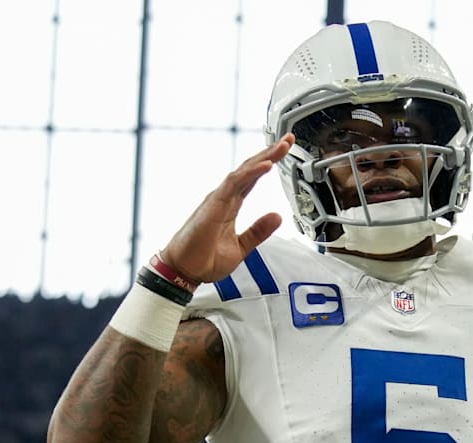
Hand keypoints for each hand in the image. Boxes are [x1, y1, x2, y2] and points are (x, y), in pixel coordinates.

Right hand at [161, 134, 295, 282]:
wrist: (184, 272)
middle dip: (270, 153)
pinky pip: (234, 184)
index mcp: (231, 205)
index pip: (253, 178)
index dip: (269, 163)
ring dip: (263, 157)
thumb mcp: (242, 247)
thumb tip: (277, 216)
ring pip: (244, 171)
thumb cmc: (204, 259)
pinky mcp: (213, 205)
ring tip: (281, 146)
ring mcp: (218, 199)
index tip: (284, 151)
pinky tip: (265, 165)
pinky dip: (251, 173)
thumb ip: (259, 231)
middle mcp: (225, 197)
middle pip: (250, 169)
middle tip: (289, 140)